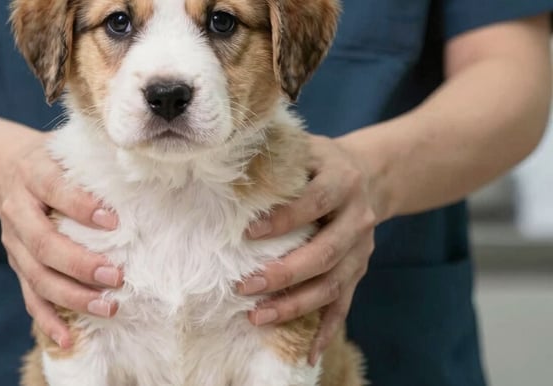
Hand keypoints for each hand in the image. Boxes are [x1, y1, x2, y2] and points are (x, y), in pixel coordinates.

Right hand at [0, 131, 121, 348]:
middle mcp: (17, 209)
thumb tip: (143, 178)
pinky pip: (29, 296)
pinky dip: (47, 320)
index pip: (54, 189)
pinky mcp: (16, 265)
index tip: (114, 222)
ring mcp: (13, 242)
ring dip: (72, 296)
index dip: (80, 206)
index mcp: (32, 174)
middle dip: (80, 264)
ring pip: (36, 275)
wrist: (1, 169)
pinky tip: (68, 339)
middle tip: (117, 277)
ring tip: (108, 307)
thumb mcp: (64, 151)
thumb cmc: (50, 161)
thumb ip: (91, 165)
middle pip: (43, 243)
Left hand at [238, 134, 377, 364]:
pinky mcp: (358, 272)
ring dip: (296, 305)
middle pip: (325, 252)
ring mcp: (362, 250)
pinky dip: (326, 329)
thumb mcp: (307, 147)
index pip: (315, 202)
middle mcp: (358, 219)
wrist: (370, 175)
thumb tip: (228, 165)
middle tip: (244, 286)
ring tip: (257, 316)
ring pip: (332, 284)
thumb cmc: (321, 162)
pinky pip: (344, 304)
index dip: (284, 219)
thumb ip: (279, 156)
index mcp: (344, 182)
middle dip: (284, 273)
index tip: (247, 232)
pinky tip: (308, 352)